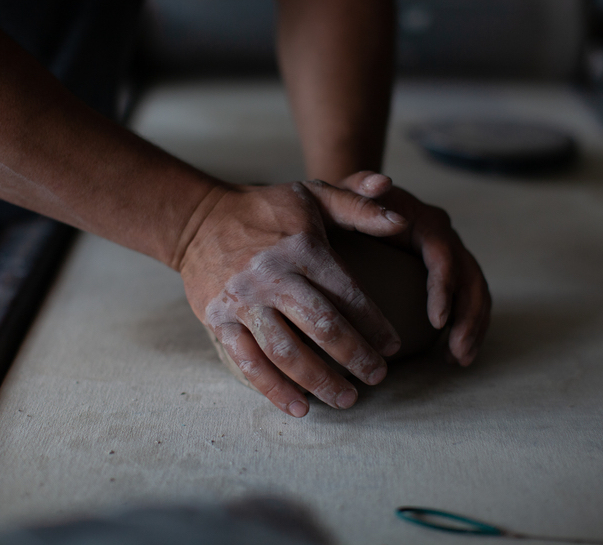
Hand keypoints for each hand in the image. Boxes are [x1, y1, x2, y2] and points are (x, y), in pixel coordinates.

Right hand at [178, 181, 408, 416]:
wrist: (199, 219)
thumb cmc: (266, 209)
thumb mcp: (314, 195)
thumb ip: (360, 206)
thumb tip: (403, 222)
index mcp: (303, 249)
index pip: (349, 295)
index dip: (375, 325)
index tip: (392, 346)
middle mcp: (273, 276)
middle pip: (323, 328)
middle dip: (356, 358)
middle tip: (378, 377)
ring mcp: (243, 301)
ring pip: (287, 352)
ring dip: (320, 382)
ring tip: (347, 400)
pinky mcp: (218, 319)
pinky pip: (248, 362)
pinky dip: (274, 389)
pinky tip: (299, 408)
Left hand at [338, 172, 490, 365]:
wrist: (355, 204)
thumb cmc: (346, 204)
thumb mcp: (346, 193)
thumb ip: (359, 187)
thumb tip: (383, 182)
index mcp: (425, 221)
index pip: (443, 255)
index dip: (444, 288)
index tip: (436, 322)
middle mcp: (445, 237)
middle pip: (471, 277)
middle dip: (468, 317)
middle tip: (457, 352)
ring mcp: (450, 256)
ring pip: (476, 292)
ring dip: (473, 327)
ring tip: (459, 360)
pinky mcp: (447, 274)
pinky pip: (466, 301)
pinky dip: (465, 327)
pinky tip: (453, 355)